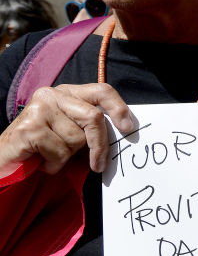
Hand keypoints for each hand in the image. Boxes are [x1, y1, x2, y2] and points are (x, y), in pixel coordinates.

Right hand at [0, 84, 135, 174]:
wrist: (5, 160)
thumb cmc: (43, 148)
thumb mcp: (72, 133)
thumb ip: (92, 127)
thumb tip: (125, 131)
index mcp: (67, 92)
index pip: (101, 90)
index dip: (118, 108)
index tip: (128, 128)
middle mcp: (52, 95)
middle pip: (93, 117)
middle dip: (99, 145)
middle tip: (98, 164)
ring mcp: (39, 109)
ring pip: (77, 139)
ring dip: (68, 157)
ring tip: (51, 155)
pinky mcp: (30, 128)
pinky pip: (60, 152)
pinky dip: (55, 164)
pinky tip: (42, 161)